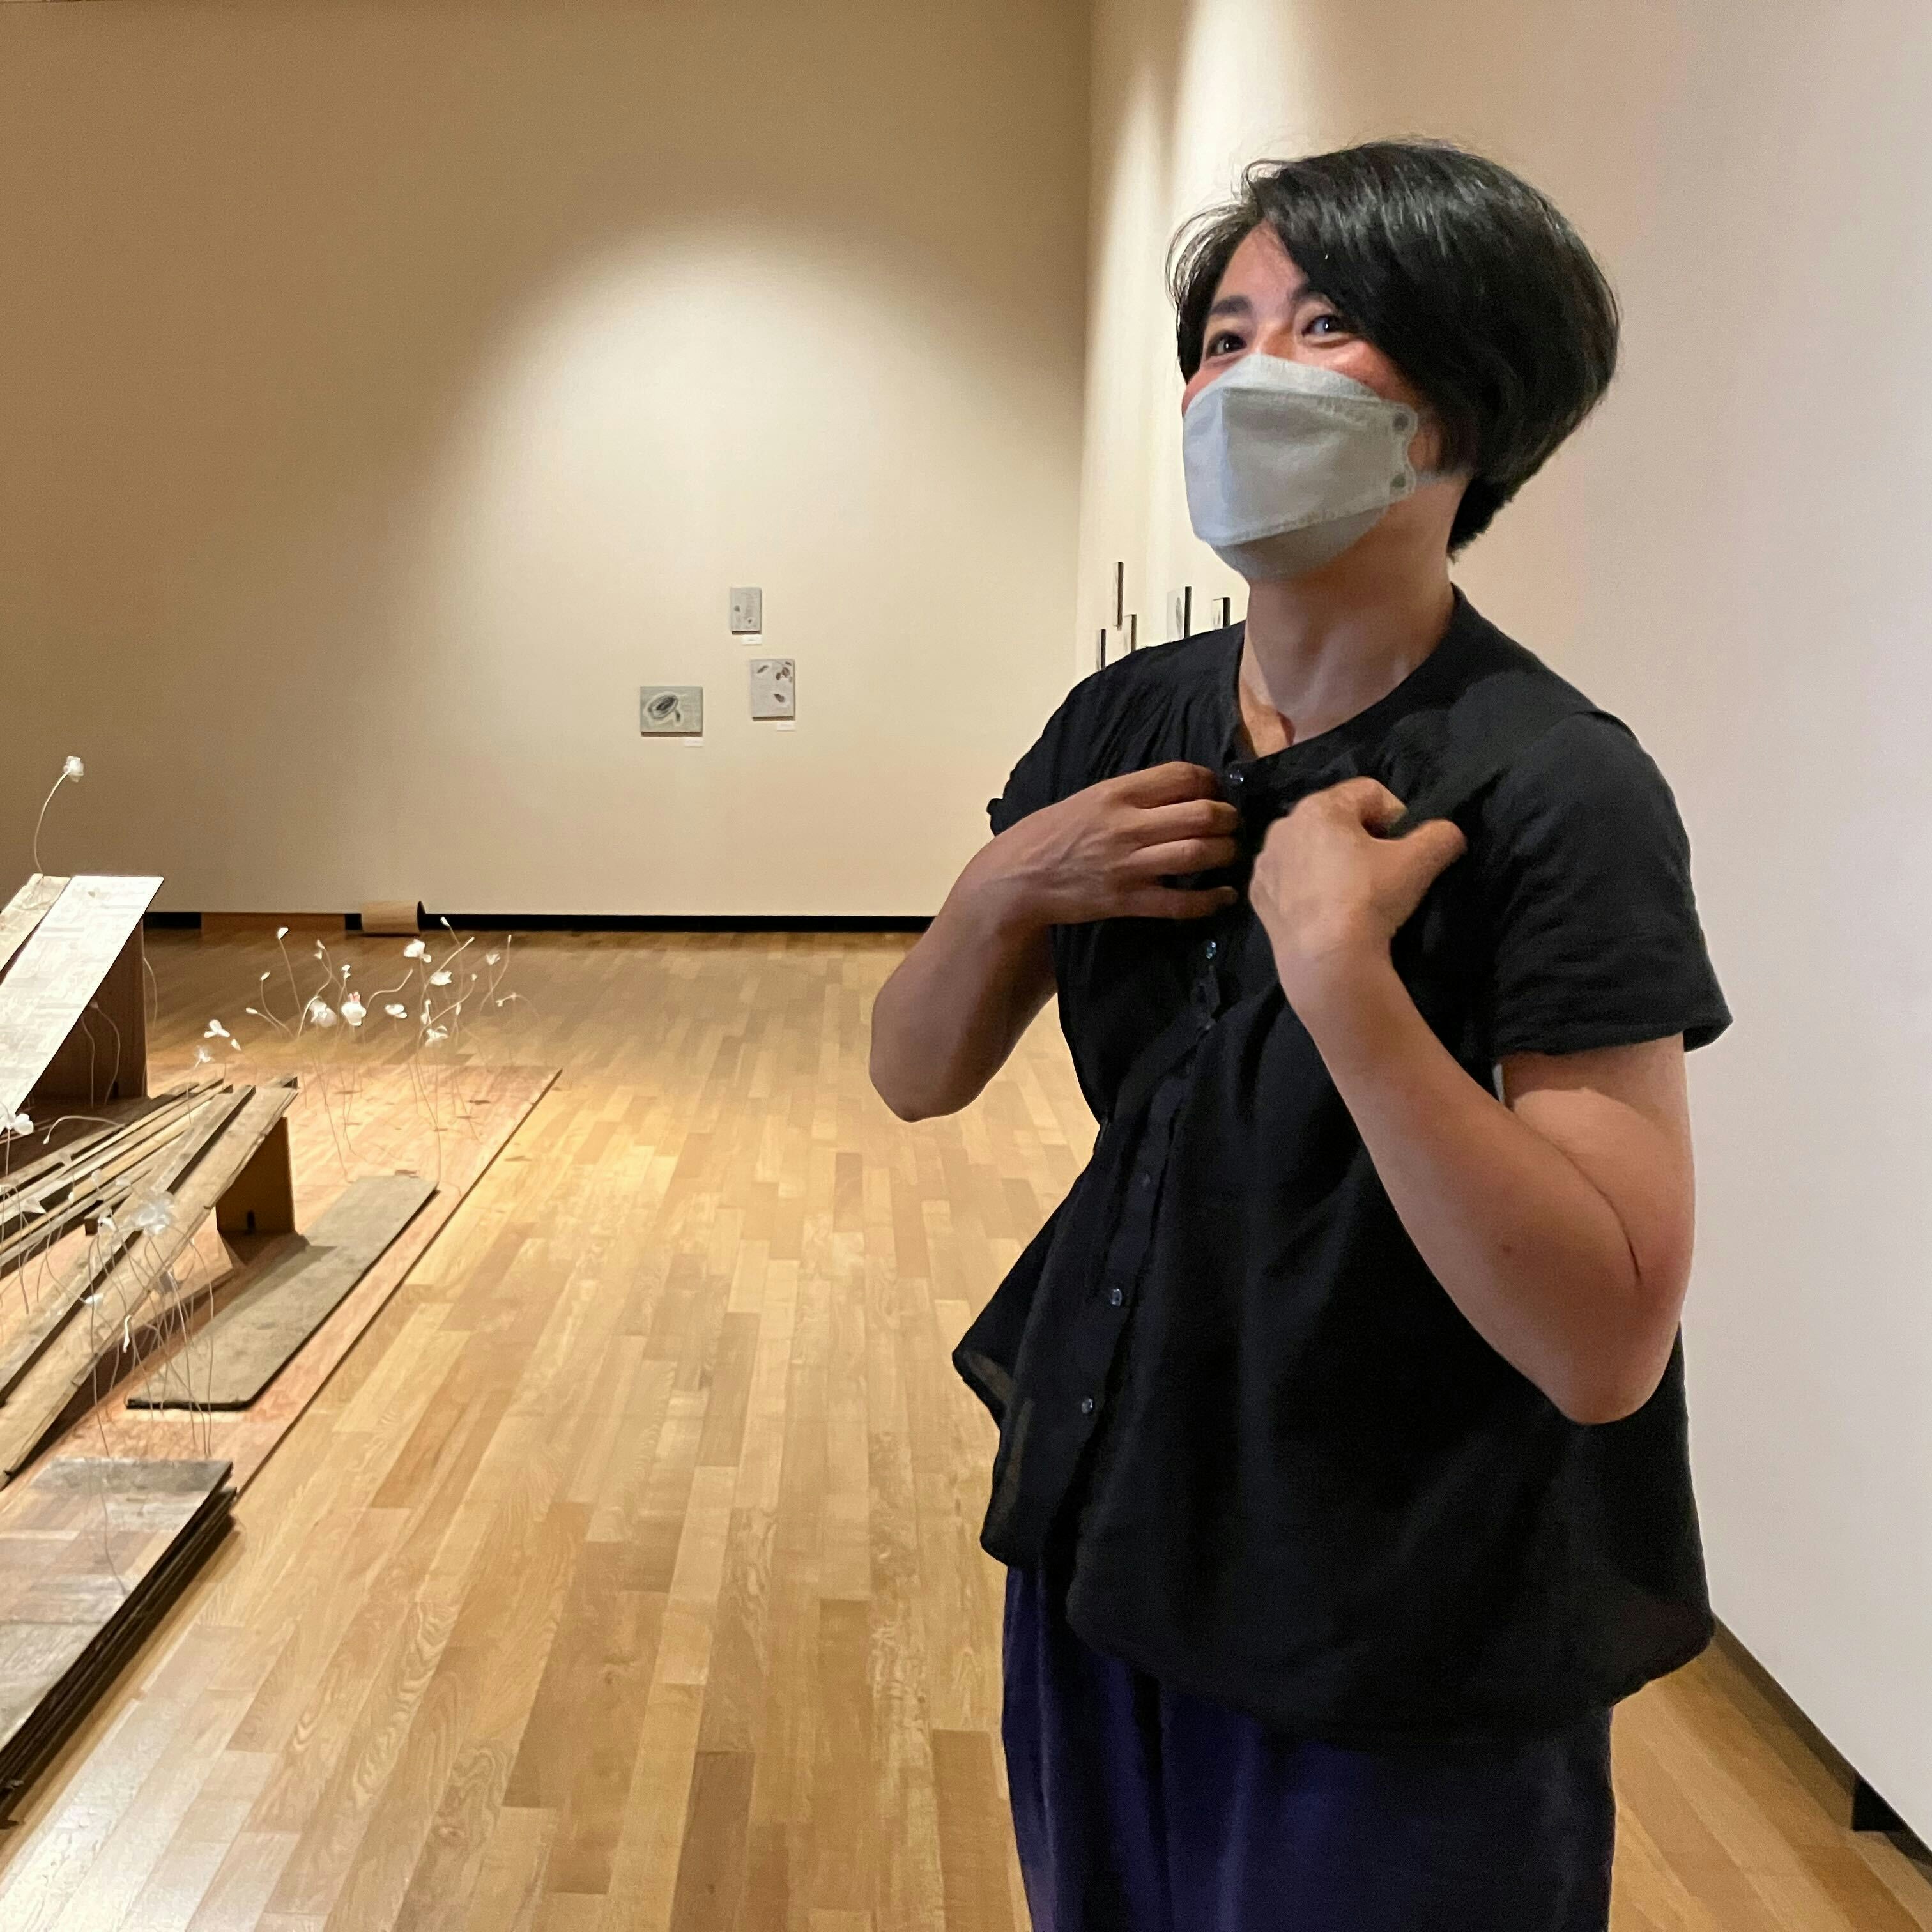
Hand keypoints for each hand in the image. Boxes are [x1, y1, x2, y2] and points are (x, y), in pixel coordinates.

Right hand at [973, 761, 1240, 927]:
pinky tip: (1224, 895)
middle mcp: (1127, 825)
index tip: (1215, 791)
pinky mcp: (1127, 900)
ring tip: (1230, 853)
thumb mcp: (1087, 799)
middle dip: (1228, 818)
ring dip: (1225, 852)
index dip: (1210, 782)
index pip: (1182, 776)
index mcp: (1116, 793)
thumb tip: (1175, 794)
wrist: (1016, 879)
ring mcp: (1129, 864)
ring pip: (1198, 853)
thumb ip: (1129, 795)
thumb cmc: (1047, 836)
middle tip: (1233, 823)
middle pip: (1201, 813)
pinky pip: (1181, 901)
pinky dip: (1211, 900)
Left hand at [1249, 776, 1467, 1012]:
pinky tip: (1326, 910)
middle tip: (1382, 872)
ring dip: (1333, 861)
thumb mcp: (1420, 860)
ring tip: (1353, 894)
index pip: (1370, 792)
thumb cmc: (1370, 899)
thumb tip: (1446, 834)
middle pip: (1336, 819)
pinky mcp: (1258, 896)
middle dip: (1362, 838)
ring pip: (1310, 849)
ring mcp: (1266, 862)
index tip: (1404, 848)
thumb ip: (1441, 835)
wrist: (1326, 960)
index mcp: (1319, 806)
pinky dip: (1308, 887)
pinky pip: (1290, 879)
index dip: (1396, 816)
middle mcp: (1283, 825)